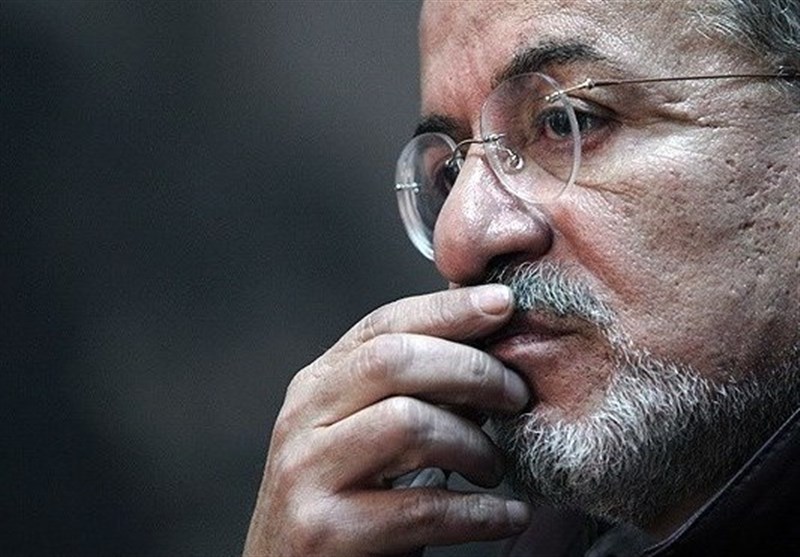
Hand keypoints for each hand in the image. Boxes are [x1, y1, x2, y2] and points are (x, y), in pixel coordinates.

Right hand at [243, 285, 531, 556]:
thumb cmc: (343, 504)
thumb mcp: (361, 434)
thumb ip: (406, 392)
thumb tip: (485, 351)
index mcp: (316, 387)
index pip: (383, 325)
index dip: (446, 309)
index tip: (502, 303)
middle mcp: (303, 419)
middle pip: (394, 361)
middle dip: (470, 368)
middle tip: (516, 393)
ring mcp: (307, 473)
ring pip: (407, 423)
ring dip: (473, 443)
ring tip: (496, 466)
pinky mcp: (325, 531)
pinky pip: (421, 508)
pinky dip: (479, 513)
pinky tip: (507, 514)